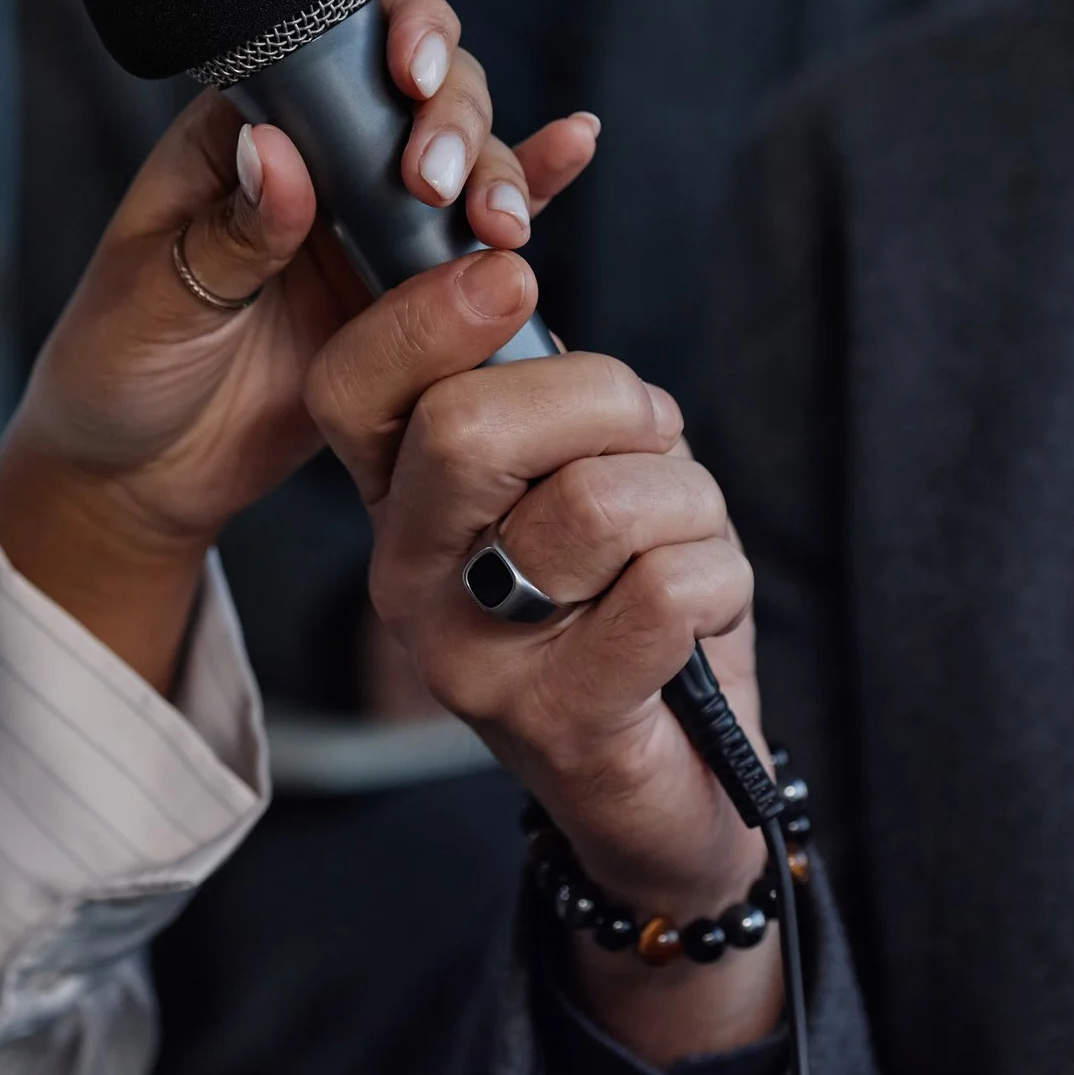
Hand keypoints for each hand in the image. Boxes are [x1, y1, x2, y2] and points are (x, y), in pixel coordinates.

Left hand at [0, 0, 599, 690]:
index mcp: (247, 127)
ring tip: (497, 228)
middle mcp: (322, 153)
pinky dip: (534, 184)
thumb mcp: (156, 299)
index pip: (331, 37)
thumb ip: (229, 234)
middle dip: (450, 117)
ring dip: (496, 172)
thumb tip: (277, 153)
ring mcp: (373, 215)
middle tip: (434, 183)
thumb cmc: (121, 366)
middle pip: (419, 87)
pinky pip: (479, 222)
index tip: (409, 73)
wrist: (146, 474)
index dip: (389, 30)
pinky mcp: (412, 284)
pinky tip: (574, 146)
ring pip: (464, 154)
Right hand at [303, 255, 781, 1064]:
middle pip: (465, 429)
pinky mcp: (558, 721)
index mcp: (400, 504)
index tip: (515, 279)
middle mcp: (408, 580)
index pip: (351, 385)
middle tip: (650, 433)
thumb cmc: (627, 611)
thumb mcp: (570, 484)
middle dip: (602, 398)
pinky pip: (665, 589)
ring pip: (595, 503)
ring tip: (684, 537)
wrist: (667, 795)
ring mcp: (473, 659)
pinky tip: (703, 615)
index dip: (428, 314)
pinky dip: (722, 578)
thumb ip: (540, 400)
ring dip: (686, 498)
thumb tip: (516, 286)